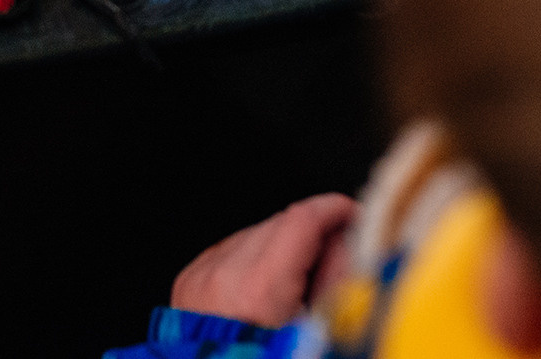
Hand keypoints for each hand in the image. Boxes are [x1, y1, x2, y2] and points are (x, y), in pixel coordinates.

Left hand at [170, 193, 358, 326]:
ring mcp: (200, 277)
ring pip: (252, 237)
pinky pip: (227, 255)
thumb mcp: (320, 329)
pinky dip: (251, 263)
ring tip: (299, 288)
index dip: (333, 211)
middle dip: (311, 234)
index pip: (301, 220)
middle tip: (337, 261)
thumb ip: (339, 284)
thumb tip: (349, 247)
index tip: (353, 214)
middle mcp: (223, 274)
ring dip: (280, 249)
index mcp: (259, 287)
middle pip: (278, 224)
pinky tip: (266, 294)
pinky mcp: (187, 284)